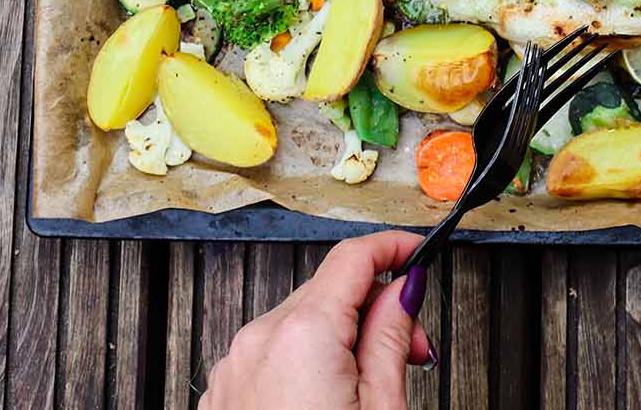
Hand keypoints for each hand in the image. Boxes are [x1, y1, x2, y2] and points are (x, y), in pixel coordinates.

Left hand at [199, 231, 432, 409]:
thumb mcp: (382, 406)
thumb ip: (391, 336)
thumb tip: (404, 289)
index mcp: (303, 336)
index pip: (354, 257)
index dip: (394, 246)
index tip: (417, 251)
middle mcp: (258, 342)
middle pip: (330, 292)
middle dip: (377, 308)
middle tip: (413, 347)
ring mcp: (234, 369)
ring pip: (301, 324)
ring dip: (341, 339)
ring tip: (369, 386)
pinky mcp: (224, 394)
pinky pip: (272, 355)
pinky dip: (304, 363)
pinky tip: (328, 397)